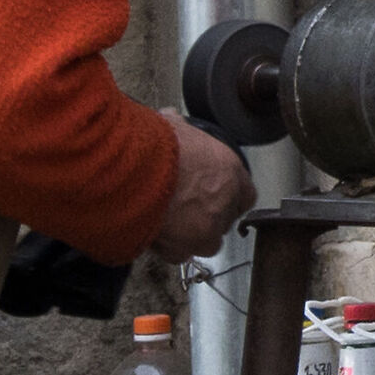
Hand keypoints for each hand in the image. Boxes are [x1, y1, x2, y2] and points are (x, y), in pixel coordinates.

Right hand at [152, 112, 255, 262]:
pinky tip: (155, 233)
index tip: (216, 195)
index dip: (229, 195)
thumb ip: (179, 128)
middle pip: (225, 218)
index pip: (245, 193)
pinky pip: (181, 254)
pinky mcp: (183, 247)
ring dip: (192, 235)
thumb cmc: (152, 146)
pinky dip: (169, 247)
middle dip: (208, 215)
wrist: (130, 172)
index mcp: (229, 171)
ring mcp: (206, 228)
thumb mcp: (171, 126)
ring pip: (207, 241)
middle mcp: (224, 202)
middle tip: (185, 207)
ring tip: (170, 222)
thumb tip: (170, 119)